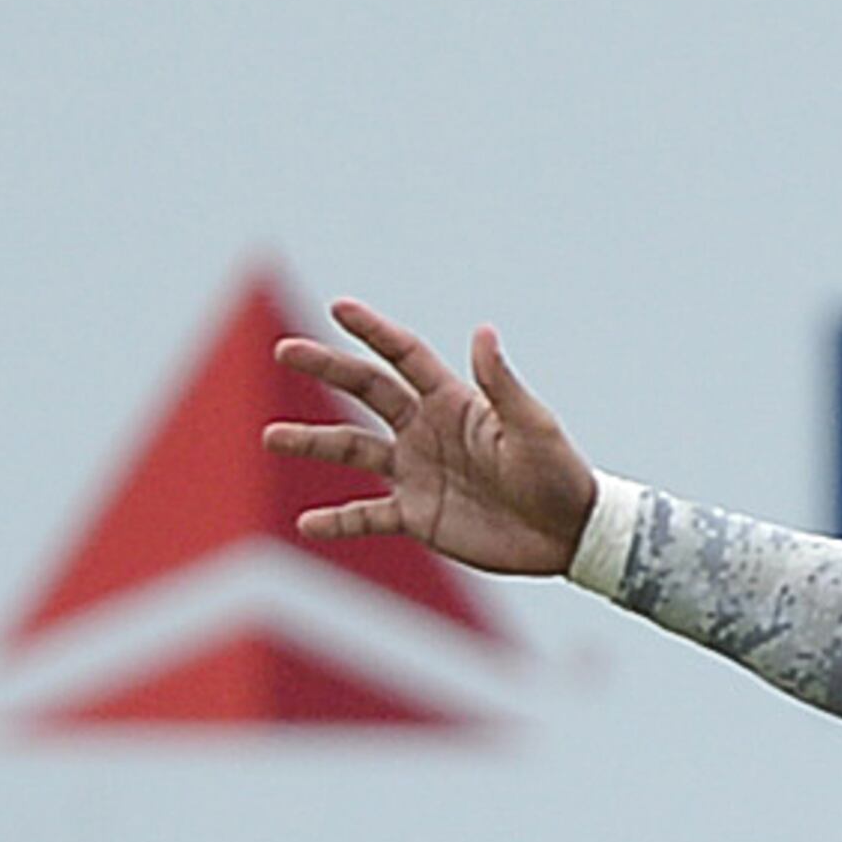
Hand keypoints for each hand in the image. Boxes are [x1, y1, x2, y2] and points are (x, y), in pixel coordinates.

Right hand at [266, 299, 600, 577]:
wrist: (568, 533)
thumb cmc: (558, 473)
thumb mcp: (533, 427)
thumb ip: (502, 384)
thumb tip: (483, 331)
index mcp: (452, 402)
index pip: (404, 356)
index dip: (374, 331)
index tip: (340, 308)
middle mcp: (426, 430)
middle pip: (366, 391)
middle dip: (326, 368)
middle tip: (286, 351)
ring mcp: (417, 472)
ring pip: (352, 450)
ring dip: (313, 443)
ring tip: (272, 437)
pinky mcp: (418, 515)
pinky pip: (367, 516)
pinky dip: (338, 520)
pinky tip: (307, 525)